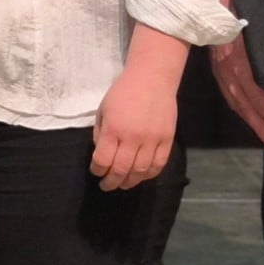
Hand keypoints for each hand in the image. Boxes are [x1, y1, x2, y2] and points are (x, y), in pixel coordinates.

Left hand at [92, 66, 178, 190]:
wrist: (152, 78)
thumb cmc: (123, 92)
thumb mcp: (103, 110)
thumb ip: (100, 133)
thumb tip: (101, 155)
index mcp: (113, 129)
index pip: (103, 160)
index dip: (97, 170)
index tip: (96, 172)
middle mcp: (133, 137)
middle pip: (121, 170)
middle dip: (111, 182)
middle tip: (107, 185)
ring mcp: (152, 140)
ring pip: (141, 171)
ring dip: (130, 182)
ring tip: (123, 184)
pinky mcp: (167, 140)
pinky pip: (159, 165)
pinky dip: (149, 175)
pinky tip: (141, 176)